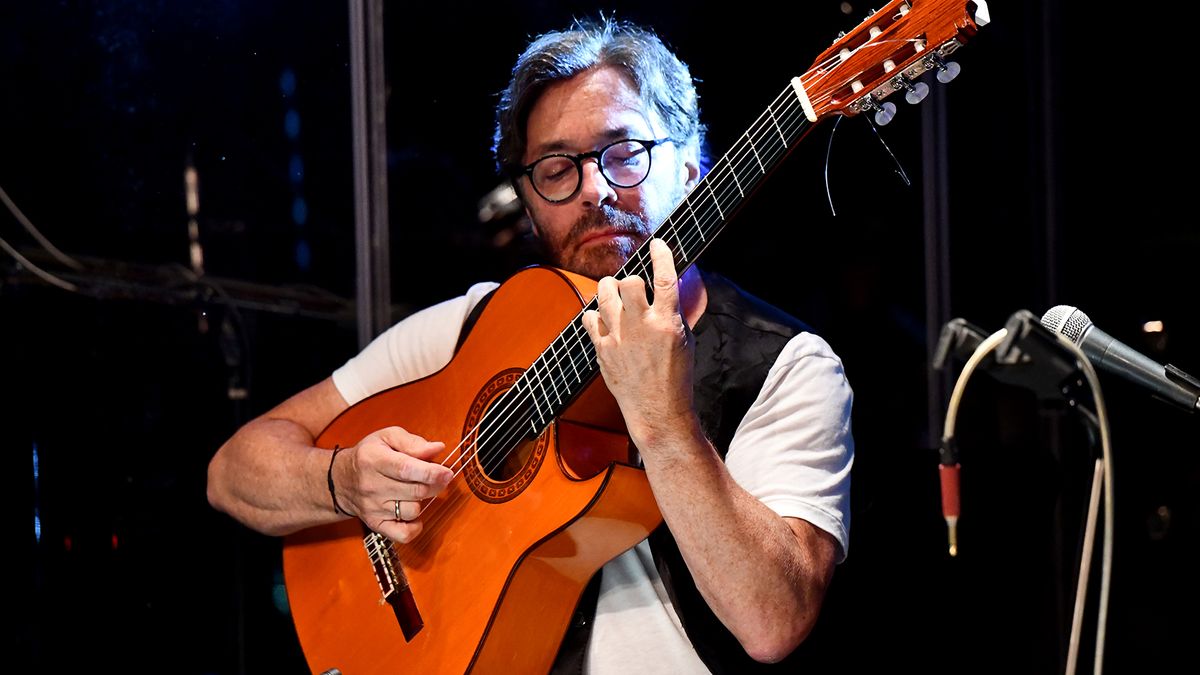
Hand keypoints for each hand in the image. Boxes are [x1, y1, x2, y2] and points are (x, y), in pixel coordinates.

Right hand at [333, 426, 452, 542]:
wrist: (341, 480)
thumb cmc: (370, 456)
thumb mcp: (387, 437)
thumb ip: (412, 442)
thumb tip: (436, 449)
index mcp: (373, 459)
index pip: (405, 469)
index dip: (431, 472)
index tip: (447, 472)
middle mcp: (371, 485)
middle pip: (415, 491)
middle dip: (435, 484)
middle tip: (440, 477)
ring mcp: (373, 508)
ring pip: (412, 511)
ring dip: (423, 501)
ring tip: (417, 490)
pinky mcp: (375, 524)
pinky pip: (403, 534)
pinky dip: (415, 527)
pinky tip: (414, 513)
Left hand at [581, 238, 695, 447]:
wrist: (658, 410)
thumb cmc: (676, 377)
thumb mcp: (686, 340)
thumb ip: (673, 313)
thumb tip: (667, 290)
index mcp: (668, 323)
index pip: (665, 278)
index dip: (661, 255)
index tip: (657, 244)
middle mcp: (642, 327)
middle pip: (628, 281)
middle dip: (629, 279)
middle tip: (631, 286)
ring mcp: (619, 338)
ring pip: (604, 294)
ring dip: (609, 288)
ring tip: (613, 293)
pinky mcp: (603, 349)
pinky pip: (590, 317)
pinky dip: (595, 314)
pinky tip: (603, 318)